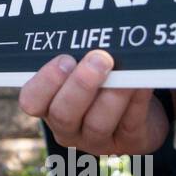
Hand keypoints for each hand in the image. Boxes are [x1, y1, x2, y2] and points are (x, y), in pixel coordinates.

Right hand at [19, 49, 167, 154]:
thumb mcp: (83, 70)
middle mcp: (68, 128)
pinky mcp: (129, 143)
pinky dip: (137, 99)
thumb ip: (79, 55)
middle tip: (99, 58)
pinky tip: (144, 80)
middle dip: (81, 85)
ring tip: (125, 71)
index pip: (32, 101)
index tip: (65, 59)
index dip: (45, 82)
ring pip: (98, 123)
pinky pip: (131, 123)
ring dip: (112, 94)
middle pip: (64, 114)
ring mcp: (97, 141)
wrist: (139, 111)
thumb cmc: (101, 81)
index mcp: (48, 106)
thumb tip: (90, 32)